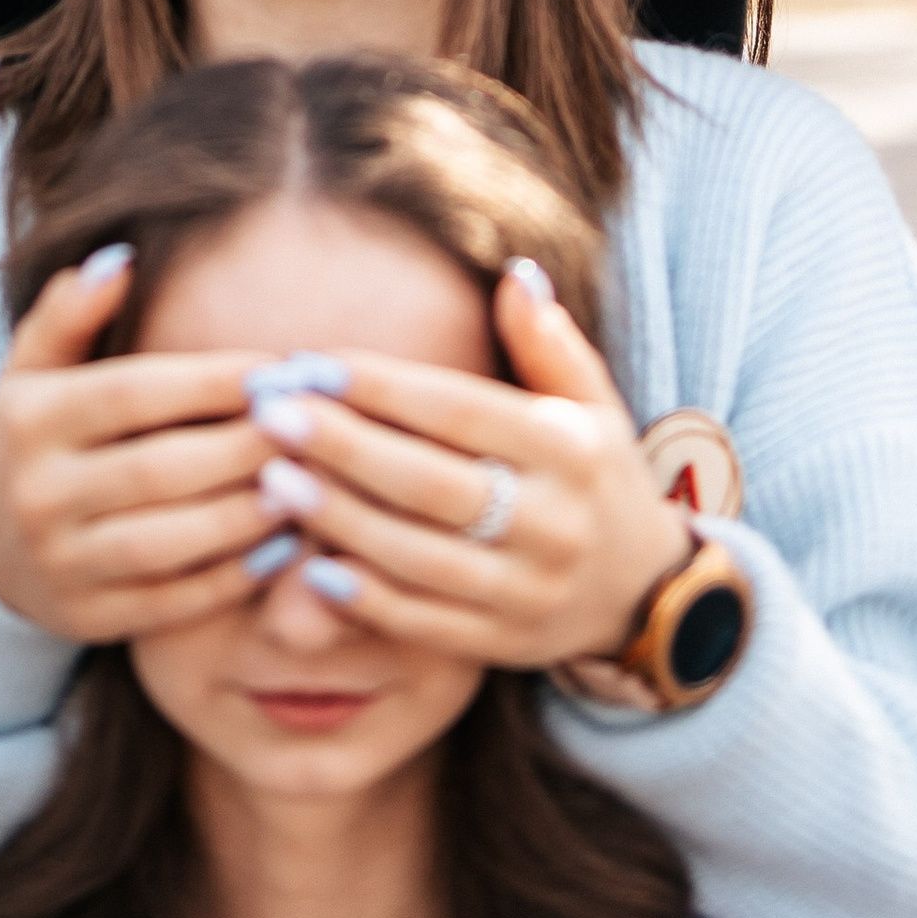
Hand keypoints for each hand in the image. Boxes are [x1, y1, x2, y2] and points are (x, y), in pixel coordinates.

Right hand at [0, 252, 275, 641]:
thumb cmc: (36, 441)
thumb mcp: (32, 370)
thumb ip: (70, 312)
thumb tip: (119, 256)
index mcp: (30, 420)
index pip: (135, 394)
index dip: (215, 381)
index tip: (282, 368)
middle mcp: (38, 493)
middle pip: (160, 468)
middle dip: (247, 446)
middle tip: (318, 427)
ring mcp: (61, 563)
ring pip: (170, 541)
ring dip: (249, 514)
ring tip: (312, 485)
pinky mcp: (88, 618)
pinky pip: (172, 601)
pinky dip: (233, 577)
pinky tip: (285, 546)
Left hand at [242, 271, 692, 668]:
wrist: (646, 593)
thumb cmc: (596, 478)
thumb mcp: (592, 405)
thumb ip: (548, 342)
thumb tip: (515, 273)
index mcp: (570, 450)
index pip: (461, 412)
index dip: (384, 388)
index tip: (312, 364)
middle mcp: (554, 522)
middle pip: (430, 483)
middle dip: (343, 447)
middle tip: (270, 414)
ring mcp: (528, 590)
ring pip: (418, 555)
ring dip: (338, 518)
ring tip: (271, 480)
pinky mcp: (503, 643)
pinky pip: (423, 623)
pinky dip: (365, 599)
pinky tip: (310, 565)